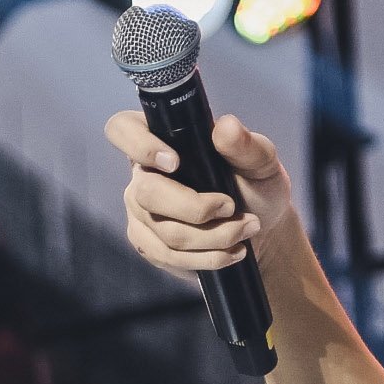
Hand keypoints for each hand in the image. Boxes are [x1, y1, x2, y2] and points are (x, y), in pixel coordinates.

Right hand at [105, 104, 294, 275]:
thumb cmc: (256, 186)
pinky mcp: (148, 243)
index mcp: (161, 139)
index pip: (123, 130)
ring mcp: (140, 212)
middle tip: (231, 207)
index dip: (139, 145)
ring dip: (213, 236)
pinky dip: (207, 257)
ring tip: (246, 229)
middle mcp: (141, 175)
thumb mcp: (261, 161)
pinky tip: (232, 251)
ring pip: (165, 232)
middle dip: (196, 208)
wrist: (261, 228)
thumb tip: (226, 127)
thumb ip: (245, 145)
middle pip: (146, 193)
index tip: (175, 162)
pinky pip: (169, 256)